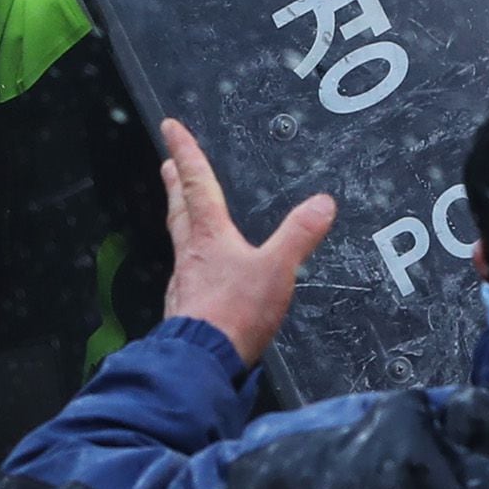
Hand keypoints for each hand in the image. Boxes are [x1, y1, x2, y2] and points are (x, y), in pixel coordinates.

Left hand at [157, 118, 329, 364]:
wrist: (203, 359)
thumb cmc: (234, 314)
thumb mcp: (276, 270)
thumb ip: (298, 236)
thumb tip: (321, 204)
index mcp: (208, 235)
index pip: (195, 182)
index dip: (185, 152)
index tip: (170, 128)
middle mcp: (190, 252)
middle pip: (180, 208)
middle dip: (175, 183)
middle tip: (167, 164)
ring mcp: (185, 279)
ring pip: (180, 238)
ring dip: (180, 217)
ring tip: (182, 209)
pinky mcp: (189, 304)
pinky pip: (187, 269)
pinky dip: (190, 256)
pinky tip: (198, 268)